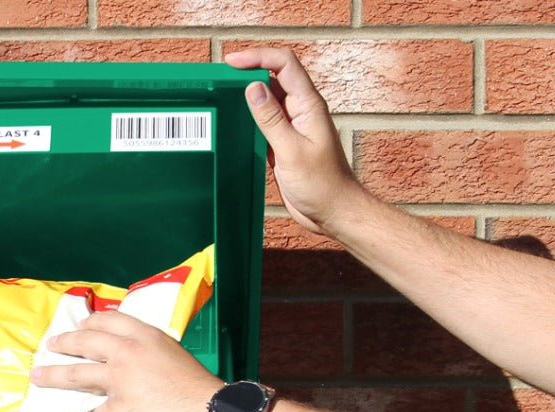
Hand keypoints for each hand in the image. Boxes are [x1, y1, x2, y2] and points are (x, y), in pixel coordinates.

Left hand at [31, 310, 220, 411]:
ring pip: (75, 375)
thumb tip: (138, 364)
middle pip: (85, 342)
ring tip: (38, 376)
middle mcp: (127, 353)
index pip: (110, 321)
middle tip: (51, 345)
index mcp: (145, 337)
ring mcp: (119, 381)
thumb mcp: (174, 356)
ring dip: (52, 376)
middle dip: (64, 343)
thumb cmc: (198, 388)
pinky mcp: (116, 409)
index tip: (81, 325)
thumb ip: (151, 354)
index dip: (91, 322)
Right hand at [223, 47, 364, 236]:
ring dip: (247, 97)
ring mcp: (292, 127)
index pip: (284, 65)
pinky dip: (249, 121)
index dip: (258, 56)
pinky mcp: (284, 144)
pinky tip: (235, 124)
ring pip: (267, 101)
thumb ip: (271, 120)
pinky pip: (264, 124)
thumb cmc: (321, 185)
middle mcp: (300, 111)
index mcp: (308, 106)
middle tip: (221, 77)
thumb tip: (252, 89)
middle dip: (249, 72)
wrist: (332, 211)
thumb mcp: (291, 151)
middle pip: (273, 78)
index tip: (232, 61)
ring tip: (223, 97)